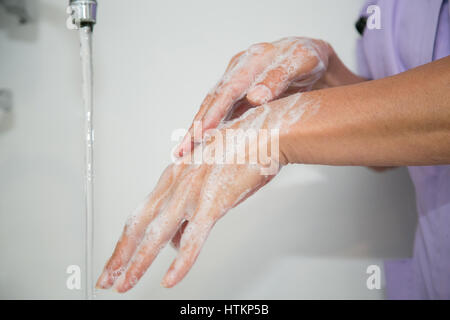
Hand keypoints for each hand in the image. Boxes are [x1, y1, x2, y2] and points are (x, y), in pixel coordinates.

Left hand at [96, 92, 317, 291]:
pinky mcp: (214, 201)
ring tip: (125, 286)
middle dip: (119, 257)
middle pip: (138, 226)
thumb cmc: (242, 150)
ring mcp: (192, 193)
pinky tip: (171, 279)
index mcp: (174, 176)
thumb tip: (180, 238)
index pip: (141, 214)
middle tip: (106, 280)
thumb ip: (191, 208)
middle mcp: (176, 183)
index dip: (125, 241)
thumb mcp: (209, 177)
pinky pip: (194, 238)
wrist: (266, 132)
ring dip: (138, 264)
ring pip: (157, 235)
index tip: (116, 259)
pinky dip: (182, 262)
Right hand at [175, 37, 331, 156]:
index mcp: (251, 61)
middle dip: (195, 128)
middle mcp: (238, 71)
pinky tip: (202, 146)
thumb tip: (255, 97)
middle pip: (212, 101)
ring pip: (212, 109)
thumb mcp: (301, 62)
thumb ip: (278, 78)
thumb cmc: (309, 60)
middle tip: (181, 151)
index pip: (227, 91)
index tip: (201, 134)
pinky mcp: (239, 97)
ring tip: (183, 153)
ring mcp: (236, 84)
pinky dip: (210, 131)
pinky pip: (221, 115)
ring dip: (198, 132)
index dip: (213, 114)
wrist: (313, 62)